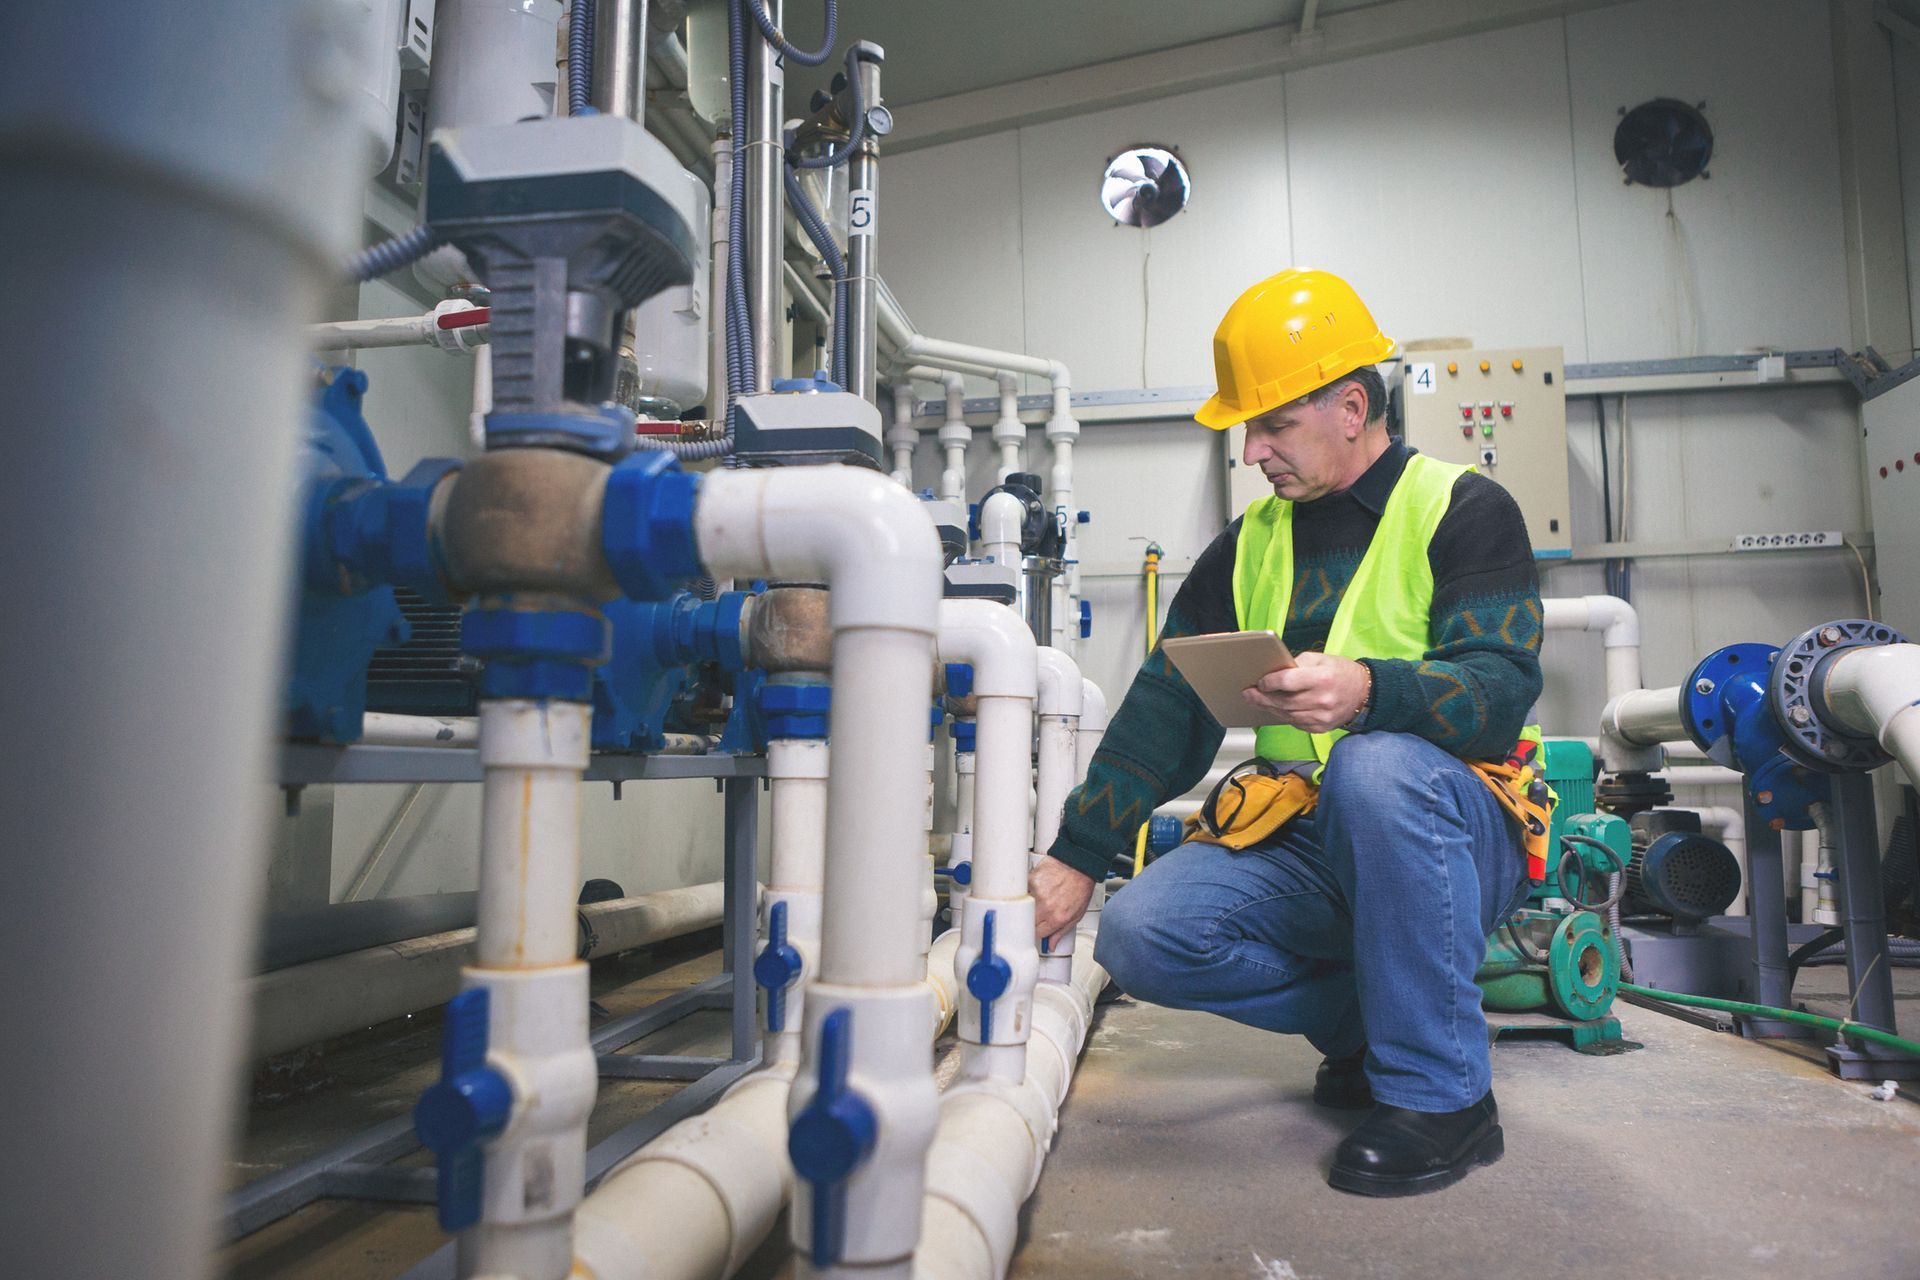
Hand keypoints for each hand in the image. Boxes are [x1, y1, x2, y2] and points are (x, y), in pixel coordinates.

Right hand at [1030, 855, 1095, 950]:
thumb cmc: (1080, 886)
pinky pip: (1022, 892)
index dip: (1037, 933)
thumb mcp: (1076, 914)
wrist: (1079, 864)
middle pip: (1027, 923)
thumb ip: (1061, 932)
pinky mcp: (1031, 880)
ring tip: (1039, 900)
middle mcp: (1045, 907)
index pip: (1037, 934)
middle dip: (1031, 922)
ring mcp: (1036, 893)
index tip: (1037, 930)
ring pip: (1022, 908)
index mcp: (1057, 918)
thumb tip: (1051, 945)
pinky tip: (1037, 889)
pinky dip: (1027, 892)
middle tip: (1037, 916)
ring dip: (1027, 907)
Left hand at [1242, 651, 1368, 732]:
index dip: (1270, 682)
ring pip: (1287, 715)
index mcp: (1322, 678)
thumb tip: (1274, 672)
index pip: (1288, 682)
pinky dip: (1283, 715)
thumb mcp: (1321, 658)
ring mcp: (1321, 717)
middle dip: (1262, 698)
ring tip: (1256, 701)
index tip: (1260, 682)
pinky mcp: (1320, 728)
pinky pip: (1295, 723)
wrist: (1364, 693)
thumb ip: (1297, 664)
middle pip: (1284, 701)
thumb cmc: (1340, 672)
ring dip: (1269, 708)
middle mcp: (1322, 700)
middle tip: (1247, 694)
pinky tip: (1274, 708)